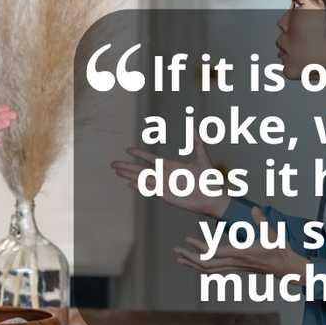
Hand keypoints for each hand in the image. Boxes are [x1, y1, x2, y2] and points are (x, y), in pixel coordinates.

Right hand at [110, 134, 228, 218]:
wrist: (213, 197)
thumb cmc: (209, 180)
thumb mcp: (203, 158)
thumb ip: (197, 143)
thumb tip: (195, 127)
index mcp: (170, 166)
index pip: (150, 159)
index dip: (139, 153)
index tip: (128, 149)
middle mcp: (164, 176)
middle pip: (140, 169)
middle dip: (126, 166)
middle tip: (112, 163)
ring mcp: (164, 186)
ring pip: (141, 179)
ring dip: (128, 175)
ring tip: (116, 172)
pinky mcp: (166, 195)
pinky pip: (149, 190)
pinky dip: (138, 187)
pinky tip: (129, 185)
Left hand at [174, 207, 306, 276]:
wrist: (288, 269)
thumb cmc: (281, 251)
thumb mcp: (273, 234)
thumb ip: (262, 221)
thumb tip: (254, 208)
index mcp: (241, 253)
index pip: (215, 252)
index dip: (200, 247)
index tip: (187, 240)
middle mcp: (235, 262)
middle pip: (207, 264)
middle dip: (190, 258)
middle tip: (175, 251)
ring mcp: (235, 267)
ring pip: (209, 269)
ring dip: (193, 264)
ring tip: (179, 258)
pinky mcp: (236, 267)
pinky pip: (215, 269)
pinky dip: (202, 266)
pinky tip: (195, 262)